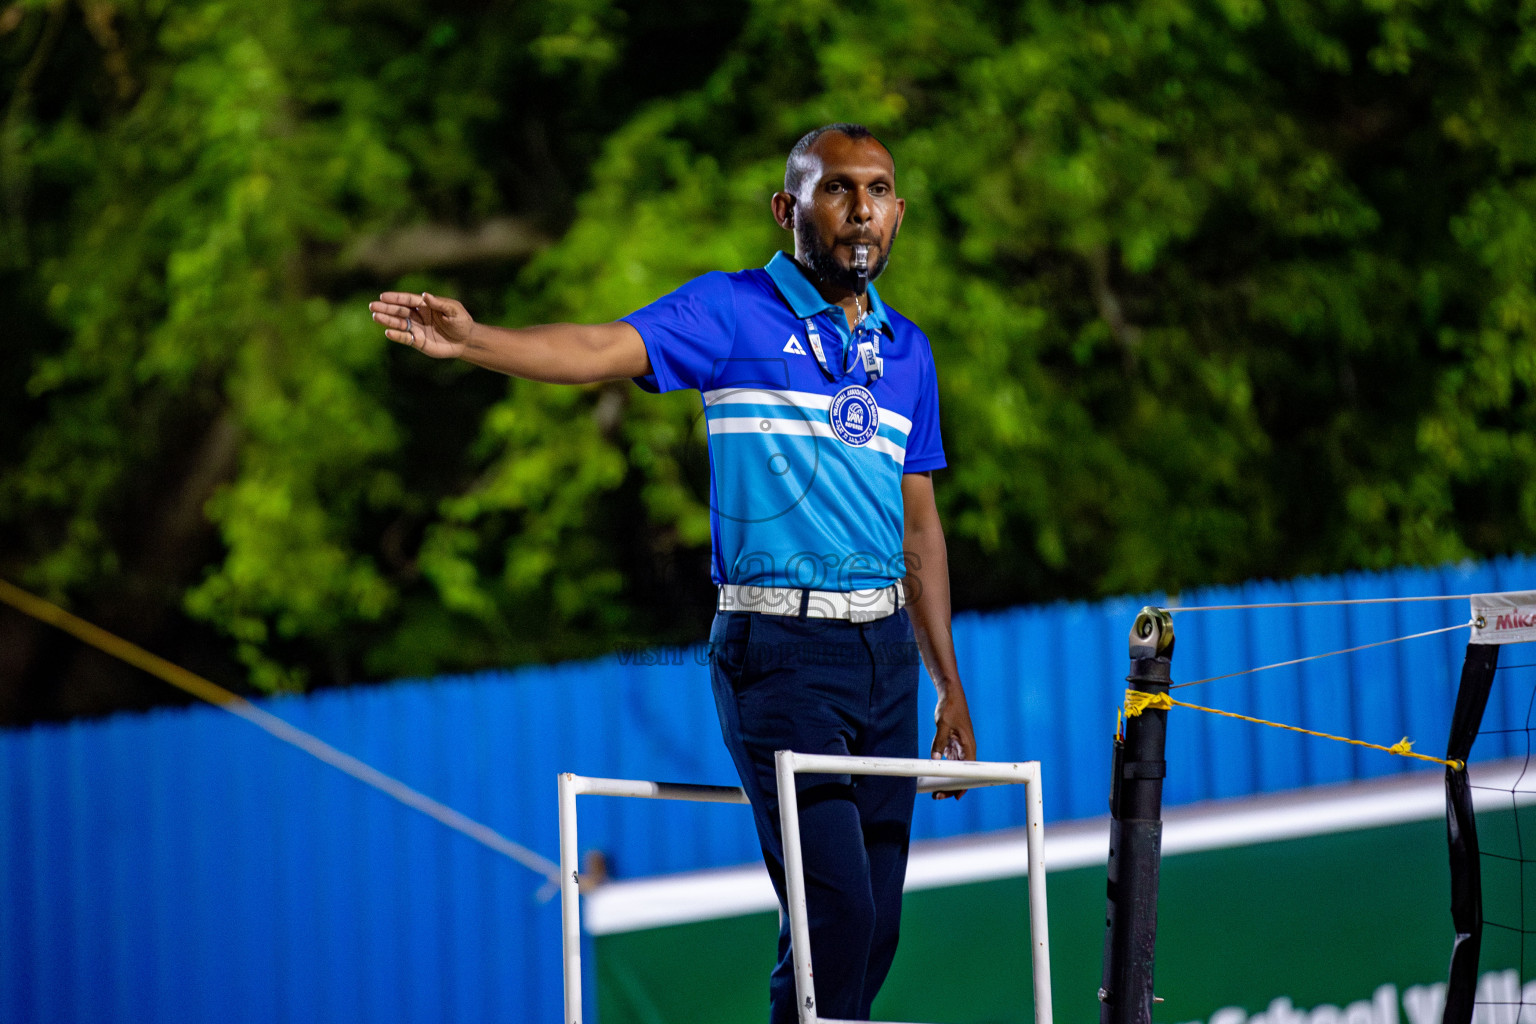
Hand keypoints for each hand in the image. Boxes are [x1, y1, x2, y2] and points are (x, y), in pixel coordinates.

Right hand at [369, 292, 474, 358]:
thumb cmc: (461, 322)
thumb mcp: (454, 310)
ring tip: (375, 317)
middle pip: (399, 311)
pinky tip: (388, 332)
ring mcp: (417, 328)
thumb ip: (439, 304)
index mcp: (425, 305)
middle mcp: (418, 316)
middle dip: (386, 308)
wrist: (466, 341)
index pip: (407, 300)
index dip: (395, 298)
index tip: (383, 296)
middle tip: (372, 306)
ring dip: (387, 320)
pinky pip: (405, 338)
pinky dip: (397, 335)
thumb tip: (425, 295)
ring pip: (399, 323)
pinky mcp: (418, 341)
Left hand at [929, 682, 975, 799]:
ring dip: (945, 778)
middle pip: (961, 773)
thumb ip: (939, 742)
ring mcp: (960, 746)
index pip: (969, 771)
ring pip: (954, 768)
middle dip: (950, 785)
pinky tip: (934, 774)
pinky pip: (949, 760)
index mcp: (969, 745)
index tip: (956, 797)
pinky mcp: (953, 743)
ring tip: (934, 788)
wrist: (950, 694)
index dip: (963, 785)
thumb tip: (935, 759)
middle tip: (936, 795)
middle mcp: (966, 748)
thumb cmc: (950, 707)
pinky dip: (942, 768)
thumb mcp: (943, 724)